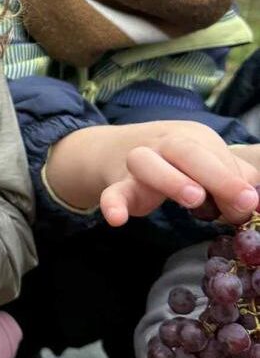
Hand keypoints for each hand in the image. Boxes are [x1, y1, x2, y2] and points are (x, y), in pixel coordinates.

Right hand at [47, 121, 259, 226]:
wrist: (114, 149)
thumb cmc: (174, 161)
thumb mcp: (206, 162)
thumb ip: (231, 179)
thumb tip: (251, 200)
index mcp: (192, 137)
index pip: (216, 155)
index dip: (234, 180)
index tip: (250, 202)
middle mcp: (163, 144)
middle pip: (186, 151)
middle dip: (215, 174)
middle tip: (239, 200)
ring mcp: (137, 162)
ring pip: (146, 162)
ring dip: (170, 179)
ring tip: (194, 199)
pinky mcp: (118, 185)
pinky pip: (112, 192)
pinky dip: (112, 204)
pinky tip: (116, 219)